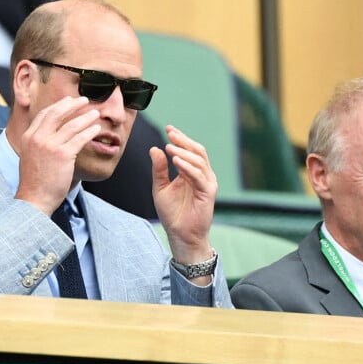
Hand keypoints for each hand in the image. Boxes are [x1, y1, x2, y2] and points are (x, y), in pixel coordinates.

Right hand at [14, 96, 100, 214]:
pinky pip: (80, 138)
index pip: (44, 114)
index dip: (58, 105)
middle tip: (84, 100)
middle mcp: (37, 138)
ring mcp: (50, 146)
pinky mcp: (63, 155)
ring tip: (95, 114)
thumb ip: (39, 142)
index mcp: (28, 137)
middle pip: (57, 113)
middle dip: (72, 104)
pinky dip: (90, 131)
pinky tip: (96, 129)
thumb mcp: (31, 156)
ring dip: (86, 117)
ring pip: (72, 125)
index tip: (68, 101)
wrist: (34, 199)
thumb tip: (54, 133)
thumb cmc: (35, 182)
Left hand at [150, 125, 216, 264]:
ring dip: (183, 152)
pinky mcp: (208, 193)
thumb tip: (154, 148)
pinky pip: (199, 176)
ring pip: (199, 161)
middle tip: (170, 133)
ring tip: (169, 146)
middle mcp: (202, 175)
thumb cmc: (173, 213)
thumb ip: (159, 169)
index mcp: (192, 173)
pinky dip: (187, 166)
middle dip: (183, 140)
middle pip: (197, 151)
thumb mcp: (161, 187)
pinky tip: (175, 160)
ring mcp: (207, 183)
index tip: (169, 128)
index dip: (181, 138)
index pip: (190, 150)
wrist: (180, 235)